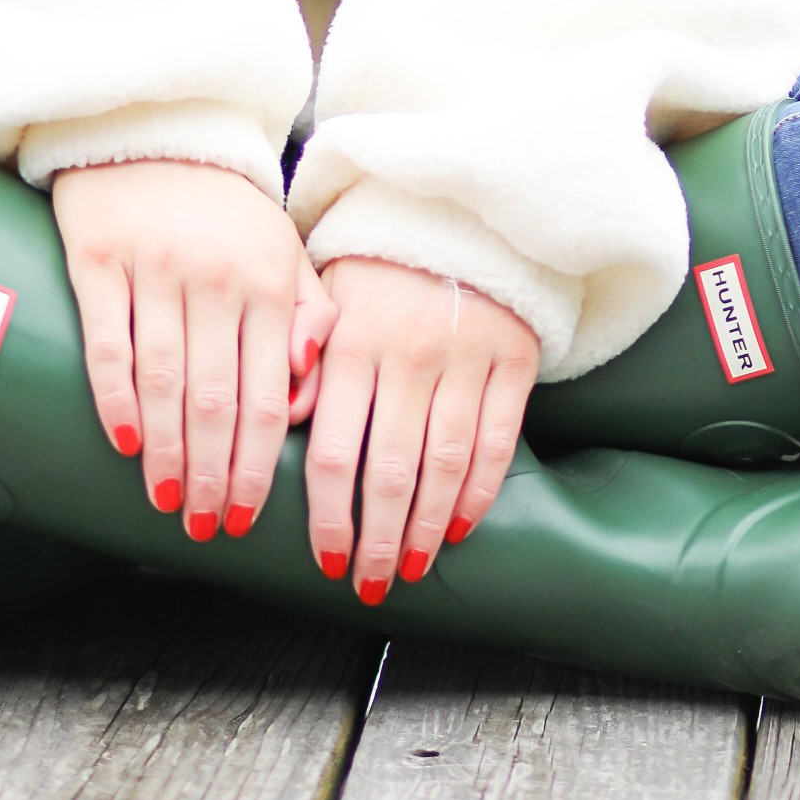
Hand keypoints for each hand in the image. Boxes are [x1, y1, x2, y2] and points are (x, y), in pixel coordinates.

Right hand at [51, 160, 335, 537]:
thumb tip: (307, 398)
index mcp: (271, 284)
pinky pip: (109, 341)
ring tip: (167, 501)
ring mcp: (157, 268)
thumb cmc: (227, 208)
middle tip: (206, 527)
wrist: (157, 127)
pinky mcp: (99, 257)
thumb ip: (309, 321)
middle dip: (213, 474)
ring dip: (166, 451)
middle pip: (217, 399)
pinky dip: (116, 396)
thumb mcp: (286, 253)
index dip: (257, 465)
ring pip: (165, 380)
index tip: (248, 518)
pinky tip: (124, 441)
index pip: (269, 396)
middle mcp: (219, 279)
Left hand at [303, 258, 539, 603]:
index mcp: (352, 341)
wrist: (461, 214)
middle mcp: (408, 353)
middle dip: (375, 539)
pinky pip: (497, 440)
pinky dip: (479, 491)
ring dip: (424, 528)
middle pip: (388, 471)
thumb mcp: (327, 294)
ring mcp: (465, 357)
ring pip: (444, 465)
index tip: (327, 560)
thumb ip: (303, 353)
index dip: (329, 515)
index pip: (334, 450)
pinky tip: (458, 526)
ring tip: (409, 568)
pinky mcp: (514, 358)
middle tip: (368, 584)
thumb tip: (285, 412)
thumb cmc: (381, 267)